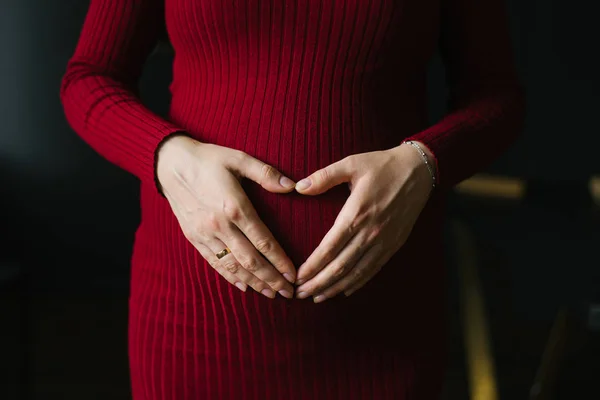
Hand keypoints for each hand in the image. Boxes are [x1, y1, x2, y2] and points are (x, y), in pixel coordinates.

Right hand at [156, 134, 296, 298]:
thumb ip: (266, 173)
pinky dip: (230, 277)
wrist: (170, 163)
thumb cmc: (209, 159)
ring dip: (254, 282)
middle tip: (288, 292)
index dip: (280, 261)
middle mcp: (220, 225)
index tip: (294, 274)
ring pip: (233, 266)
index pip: (263, 241)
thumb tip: (293, 186)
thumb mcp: (239, 159)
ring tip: (271, 293)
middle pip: (250, 260)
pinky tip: (244, 286)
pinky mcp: (194, 237)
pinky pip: (214, 262)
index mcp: (235, 207)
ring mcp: (205, 234)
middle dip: (271, 279)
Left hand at [293, 142, 434, 301]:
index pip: (329, 248)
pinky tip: (345, 290)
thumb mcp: (352, 163)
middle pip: (340, 266)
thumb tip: (299, 187)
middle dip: (318, 283)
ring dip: (335, 288)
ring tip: (317, 297)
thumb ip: (324, 176)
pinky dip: (358, 282)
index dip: (312, 266)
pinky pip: (374, 269)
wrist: (420, 170)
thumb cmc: (382, 165)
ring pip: (356, 272)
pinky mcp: (394, 244)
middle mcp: (370, 232)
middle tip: (299, 294)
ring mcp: (384, 241)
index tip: (296, 277)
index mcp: (357, 213)